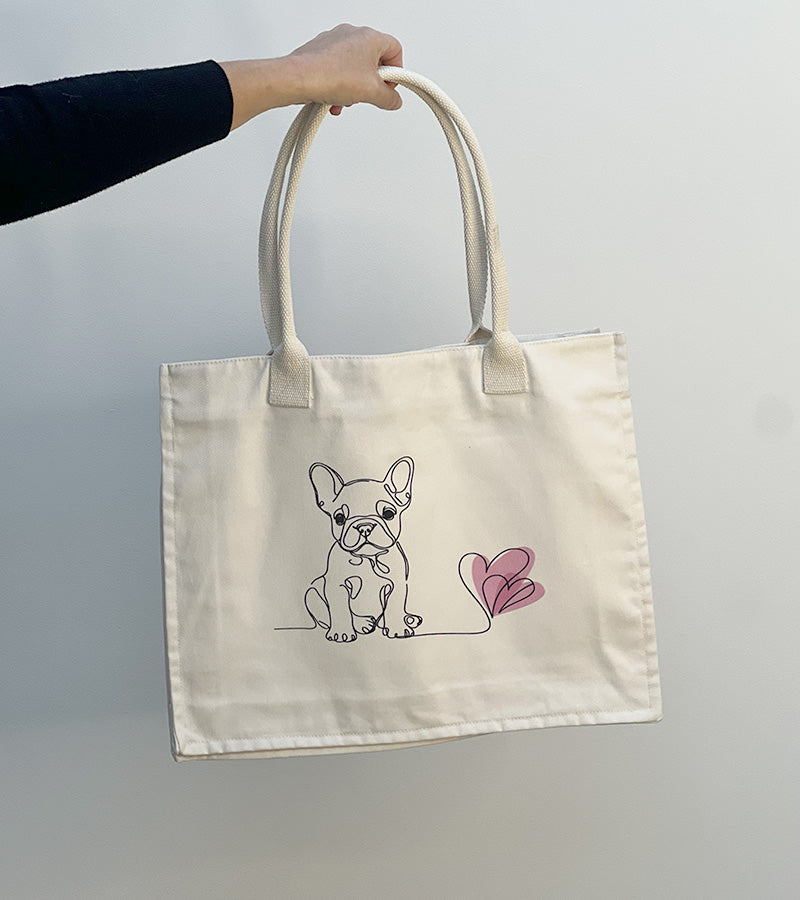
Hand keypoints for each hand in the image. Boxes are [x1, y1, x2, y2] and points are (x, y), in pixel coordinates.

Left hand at [286, 23, 403, 115]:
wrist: (299, 79)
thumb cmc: (331, 76)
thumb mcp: (371, 92)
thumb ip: (389, 98)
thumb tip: (393, 101)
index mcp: (370, 37)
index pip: (395, 50)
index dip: (396, 72)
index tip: (388, 88)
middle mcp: (352, 34)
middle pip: (373, 60)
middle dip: (372, 83)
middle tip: (368, 96)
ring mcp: (334, 41)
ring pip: (354, 67)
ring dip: (354, 87)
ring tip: (346, 100)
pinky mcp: (321, 51)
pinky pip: (337, 69)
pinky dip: (338, 85)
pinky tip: (333, 99)